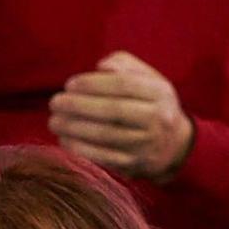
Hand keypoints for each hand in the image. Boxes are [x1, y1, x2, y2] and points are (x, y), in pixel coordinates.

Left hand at [48, 51, 195, 179]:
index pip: (124, 84)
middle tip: (54, 103)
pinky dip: (80, 149)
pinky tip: (64, 139)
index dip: (93, 83)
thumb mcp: (146, 78)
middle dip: (78, 106)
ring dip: (73, 128)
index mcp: (160, 93)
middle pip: (113, 110)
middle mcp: (158, 118)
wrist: (174, 146)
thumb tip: (101, 66)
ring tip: (54, 121)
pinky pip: (103, 157)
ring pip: (106, 135)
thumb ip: (123, 64)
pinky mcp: (135, 163)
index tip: (69, 84)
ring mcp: (147, 143)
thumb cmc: (149, 103)